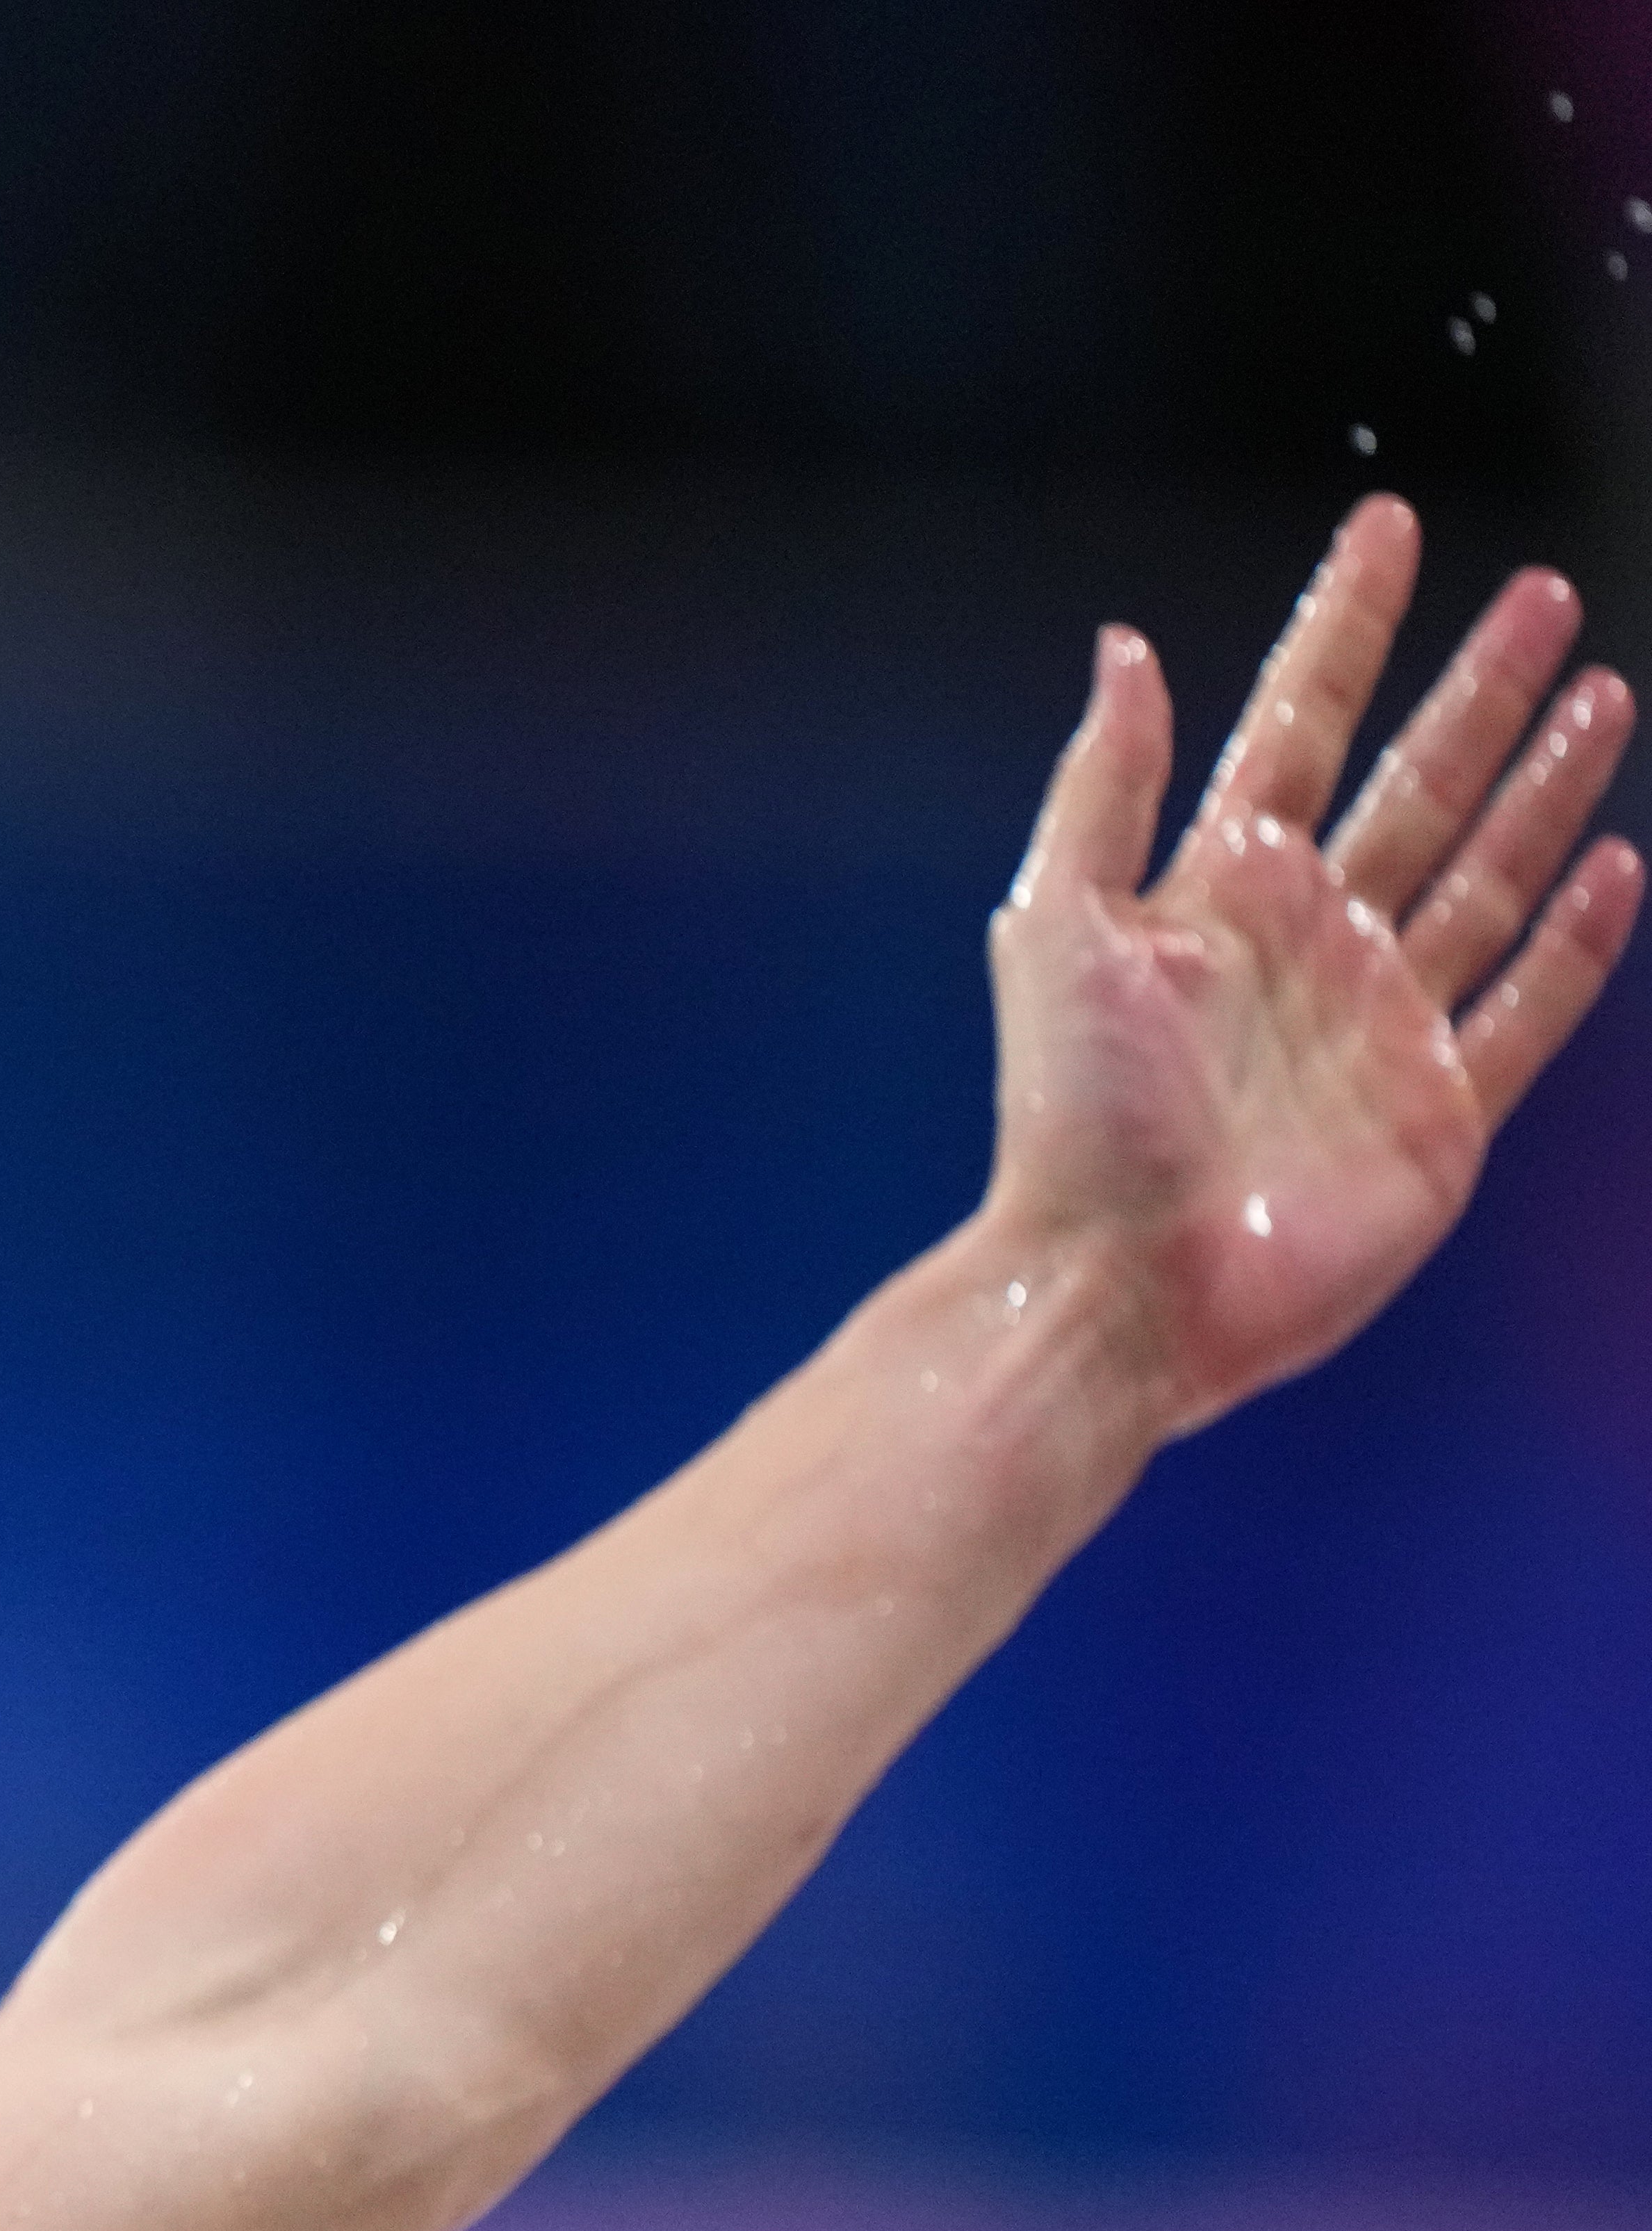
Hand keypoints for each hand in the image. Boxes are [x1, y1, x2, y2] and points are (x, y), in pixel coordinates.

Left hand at [989, 497, 1637, 1436]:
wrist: (1117, 1282)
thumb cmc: (1072, 1113)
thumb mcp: (1057, 925)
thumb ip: (1103, 786)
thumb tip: (1126, 647)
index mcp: (1216, 890)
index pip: (1299, 721)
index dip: (1346, 626)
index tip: (1390, 525)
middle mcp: (1308, 942)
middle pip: (1417, 782)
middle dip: (1479, 691)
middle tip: (1542, 595)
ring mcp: (1381, 1025)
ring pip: (1486, 874)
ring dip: (1543, 787)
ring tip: (1602, 691)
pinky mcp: (1440, 1110)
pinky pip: (1526, 1007)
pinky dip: (1575, 940)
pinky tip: (1617, 864)